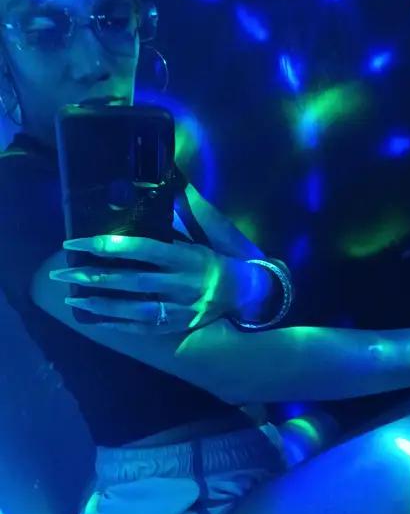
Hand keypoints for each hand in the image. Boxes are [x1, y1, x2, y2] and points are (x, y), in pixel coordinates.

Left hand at [49, 235, 268, 333]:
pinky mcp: (178, 325)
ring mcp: (179, 308)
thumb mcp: (201, 236)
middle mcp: (181, 283)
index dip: (108, 245)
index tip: (78, 242)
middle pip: (130, 281)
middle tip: (62, 273)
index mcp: (185, 256)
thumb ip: (178, 217)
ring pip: (133, 308)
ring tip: (71, 298)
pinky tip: (95, 318)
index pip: (141, 248)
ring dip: (100, 304)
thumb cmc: (214, 258)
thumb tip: (161, 187)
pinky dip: (117, 323)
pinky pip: (143, 327)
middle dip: (93, 276)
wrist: (244, 292)